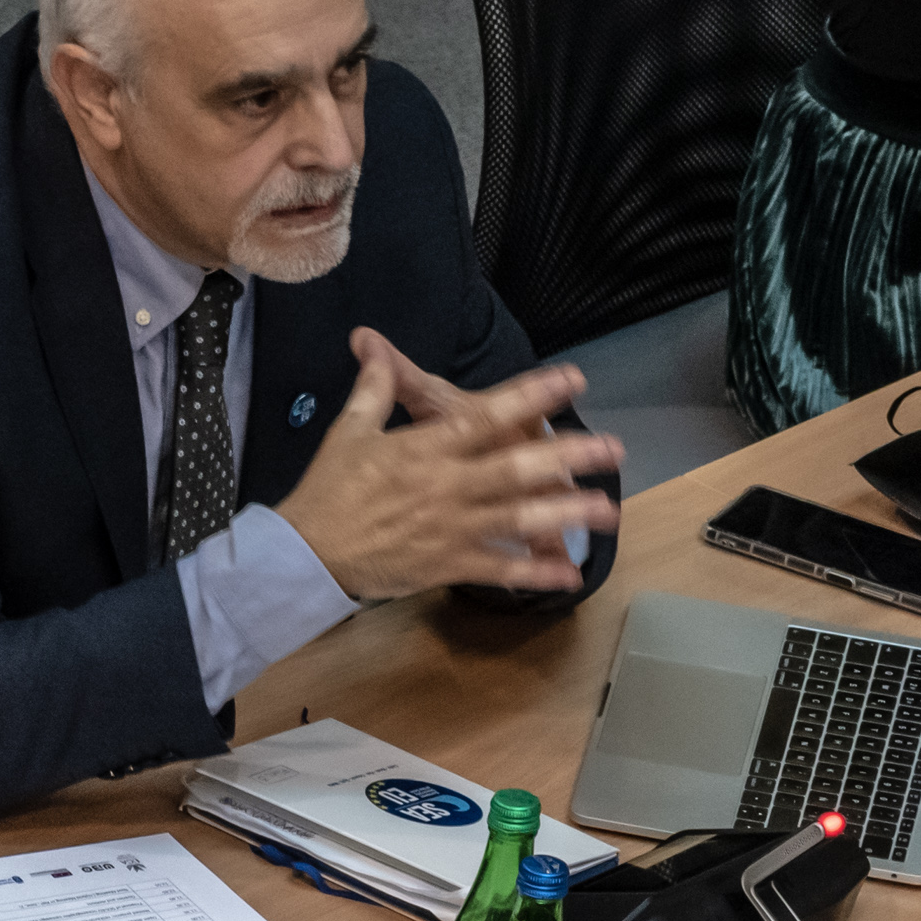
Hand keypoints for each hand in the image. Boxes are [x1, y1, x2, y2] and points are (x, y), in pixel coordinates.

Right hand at [271, 329, 623, 600]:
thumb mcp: (349, 431)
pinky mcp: (447, 564)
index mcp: (427, 448)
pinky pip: (498, 569)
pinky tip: (568, 576)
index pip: (487, 415)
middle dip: (568, 457)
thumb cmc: (329, 489)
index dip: (532, 395)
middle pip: (517, 468)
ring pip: (519, 518)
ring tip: (606, 510)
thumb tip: (373, 344)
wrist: (307, 552)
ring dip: (566, 514)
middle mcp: (448, 485)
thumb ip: (375, 389)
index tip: (572, 380)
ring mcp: (451, 528)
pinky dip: (534, 574)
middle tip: (613, 449)